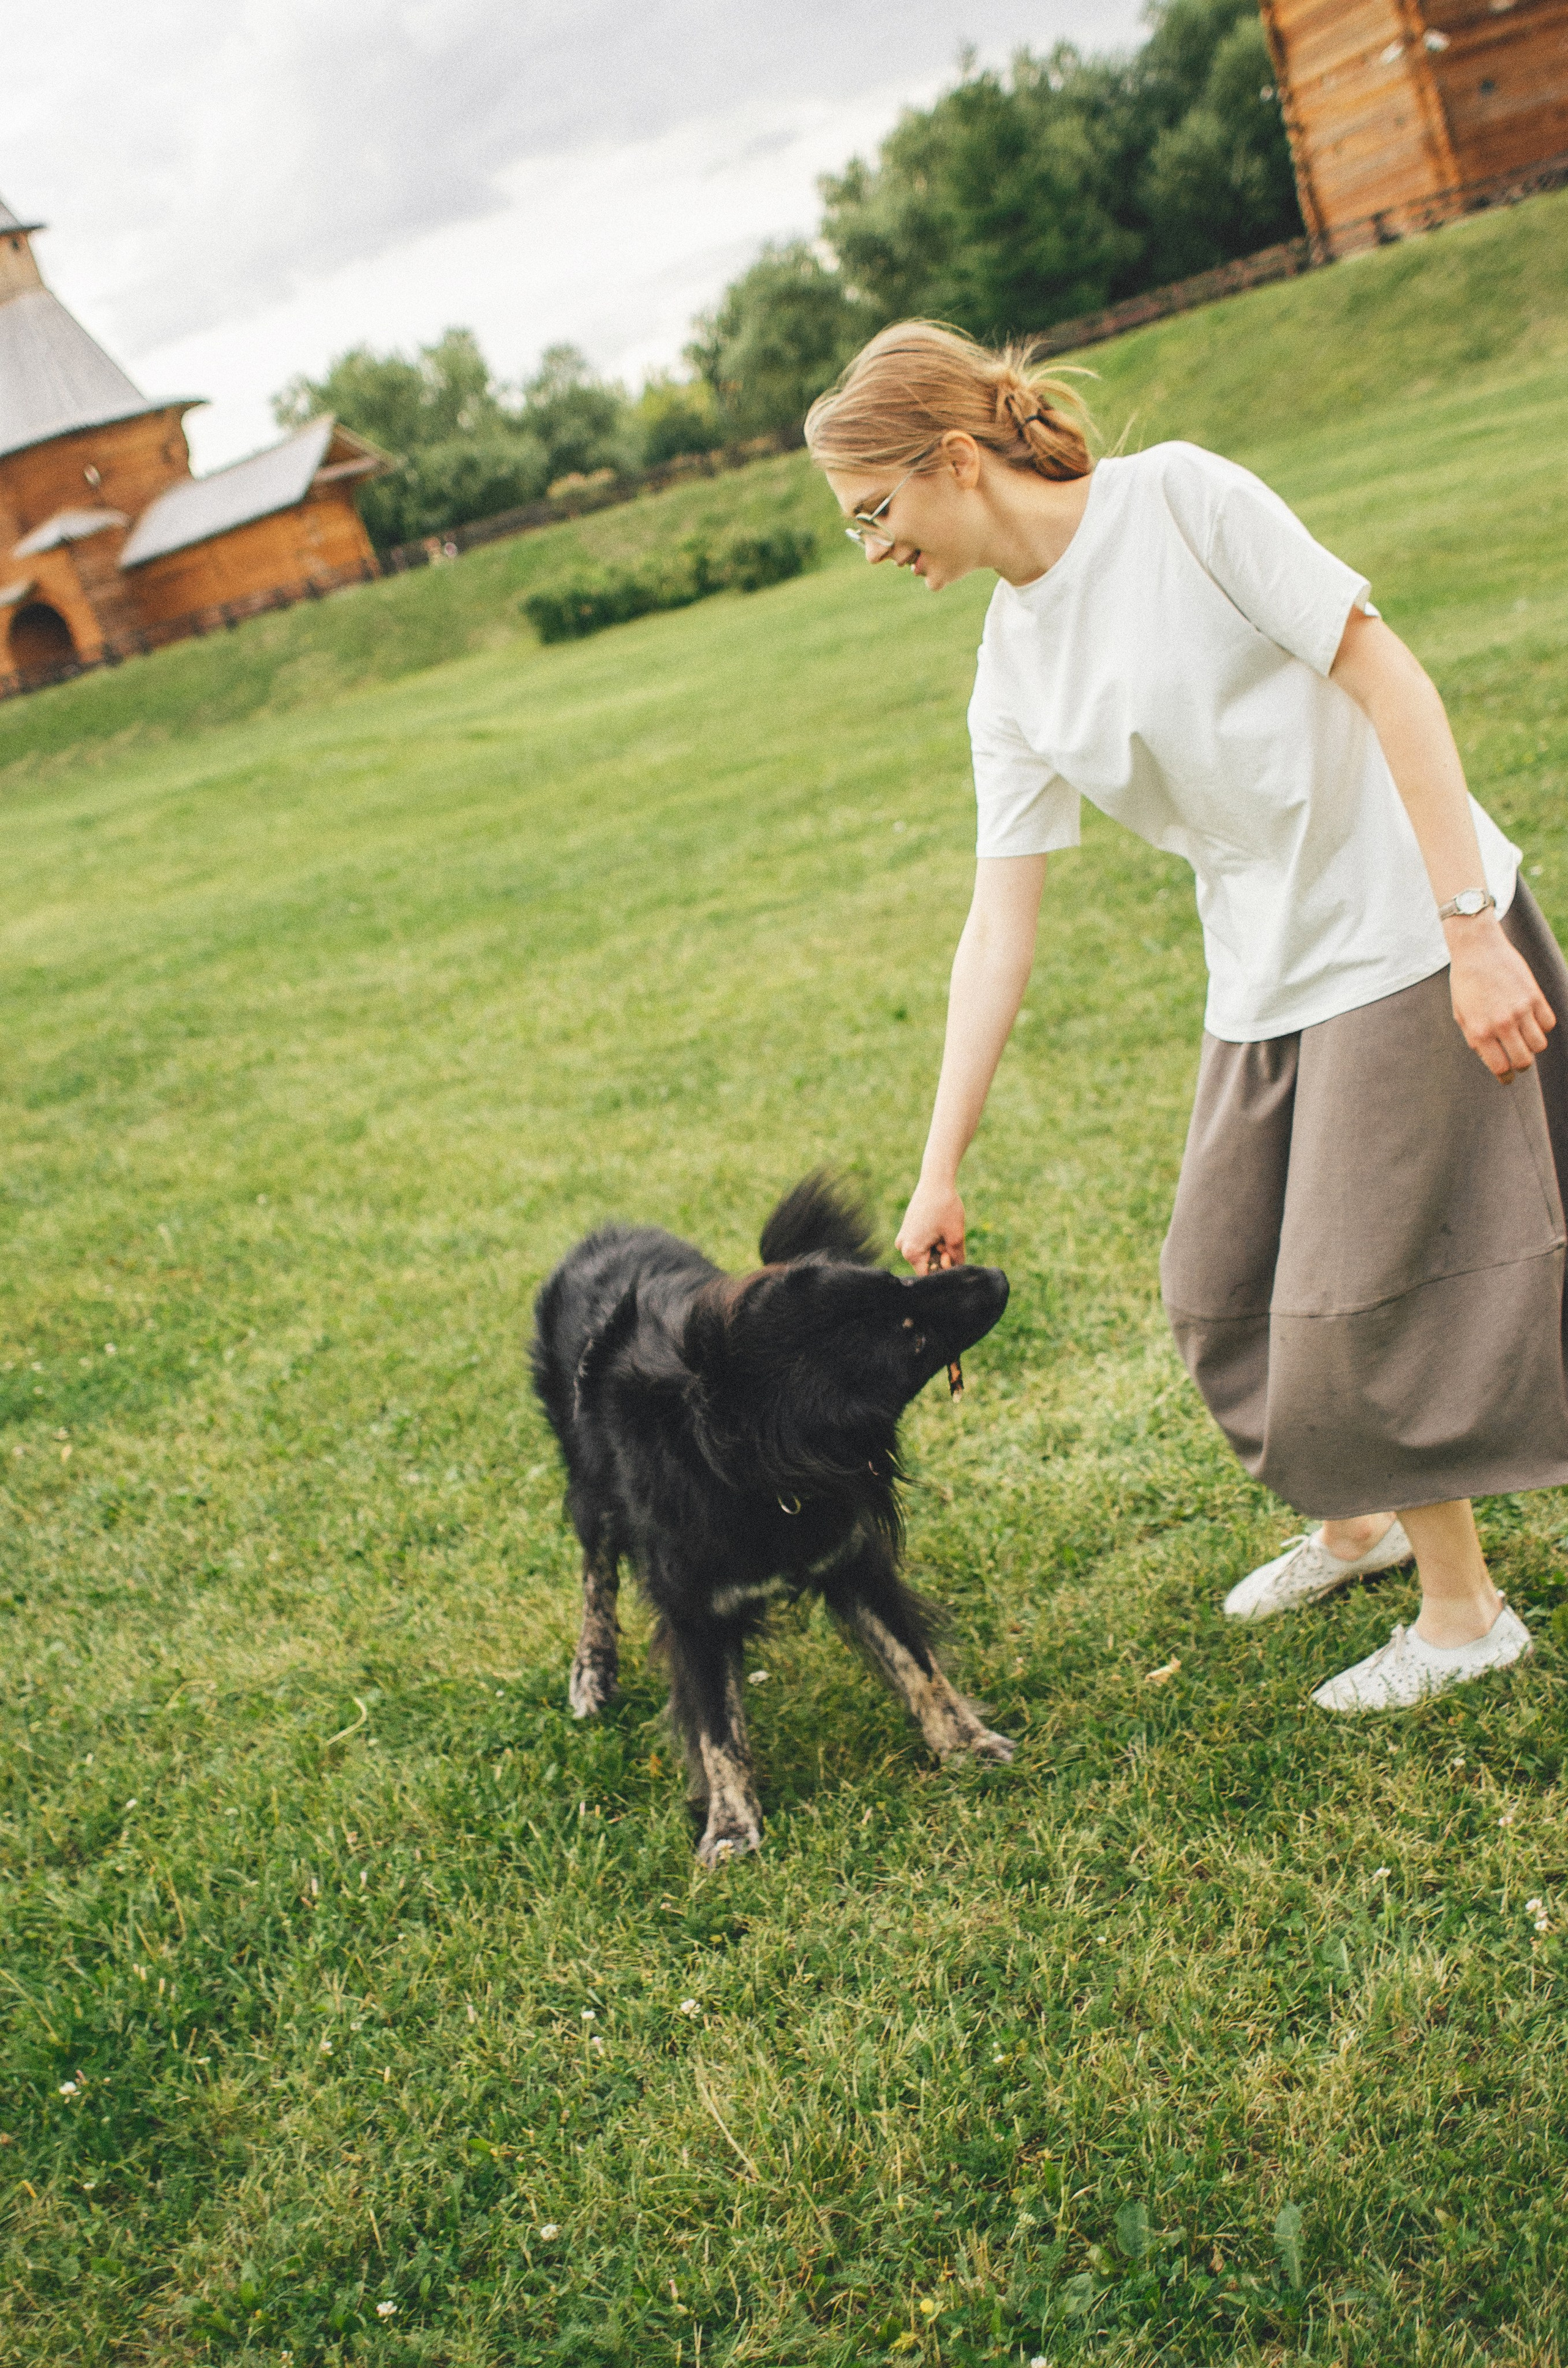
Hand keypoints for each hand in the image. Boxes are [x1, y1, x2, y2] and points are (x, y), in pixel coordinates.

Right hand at [896, 1177, 965, 1271]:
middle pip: (927, 1264)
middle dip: (942, 1257)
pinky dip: (933, 1239)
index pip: (928, 1276)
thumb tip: (957, 1272)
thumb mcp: (956, 1236)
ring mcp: (903, 1237)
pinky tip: (940, 1226)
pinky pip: (922, 1242)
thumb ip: (956, 1259)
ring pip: (926, 1253)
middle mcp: (903, 1247)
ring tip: (945, 1231)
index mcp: (911, 1252)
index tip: (951, 1255)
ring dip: (938, 1248)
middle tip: (949, 1240)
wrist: (935, 1181)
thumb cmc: (945, 1208)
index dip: (943, 1271)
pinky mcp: (907, 1229)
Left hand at [1447, 918, 1554, 1079]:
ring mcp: (1520, 1010)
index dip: (1506, 1076)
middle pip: (1524, 1061)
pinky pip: (1548, 1023)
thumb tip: (1495, 1061)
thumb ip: (1476, 1040)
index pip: (1501, 1068)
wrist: (1477, 949)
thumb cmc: (1465, 984)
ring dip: (1533, 1045)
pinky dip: (1542, 1025)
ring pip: (1540, 1045)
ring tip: (1524, 1036)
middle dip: (1521, 1064)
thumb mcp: (1461, 1015)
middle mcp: (1501, 1024)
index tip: (1508, 1076)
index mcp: (1479, 1032)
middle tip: (1517, 1057)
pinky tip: (1532, 1019)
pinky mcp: (1535, 996)